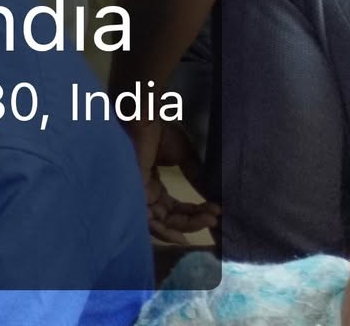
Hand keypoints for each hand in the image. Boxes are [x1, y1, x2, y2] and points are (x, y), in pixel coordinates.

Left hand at [128, 119, 219, 242]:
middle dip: (194, 222)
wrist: (144, 115)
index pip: (175, 210)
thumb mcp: (185, 157)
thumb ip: (197, 176)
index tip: (217, 212)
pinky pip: (147, 221)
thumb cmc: (159, 131)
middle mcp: (145, 193)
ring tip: (209, 220)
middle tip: (215, 219)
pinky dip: (165, 231)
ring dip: (186, 226)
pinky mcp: (132, 193)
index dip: (195, 214)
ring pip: (161, 224)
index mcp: (154, 185)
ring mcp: (137, 194)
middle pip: (170, 219)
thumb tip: (214, 197)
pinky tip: (184, 234)